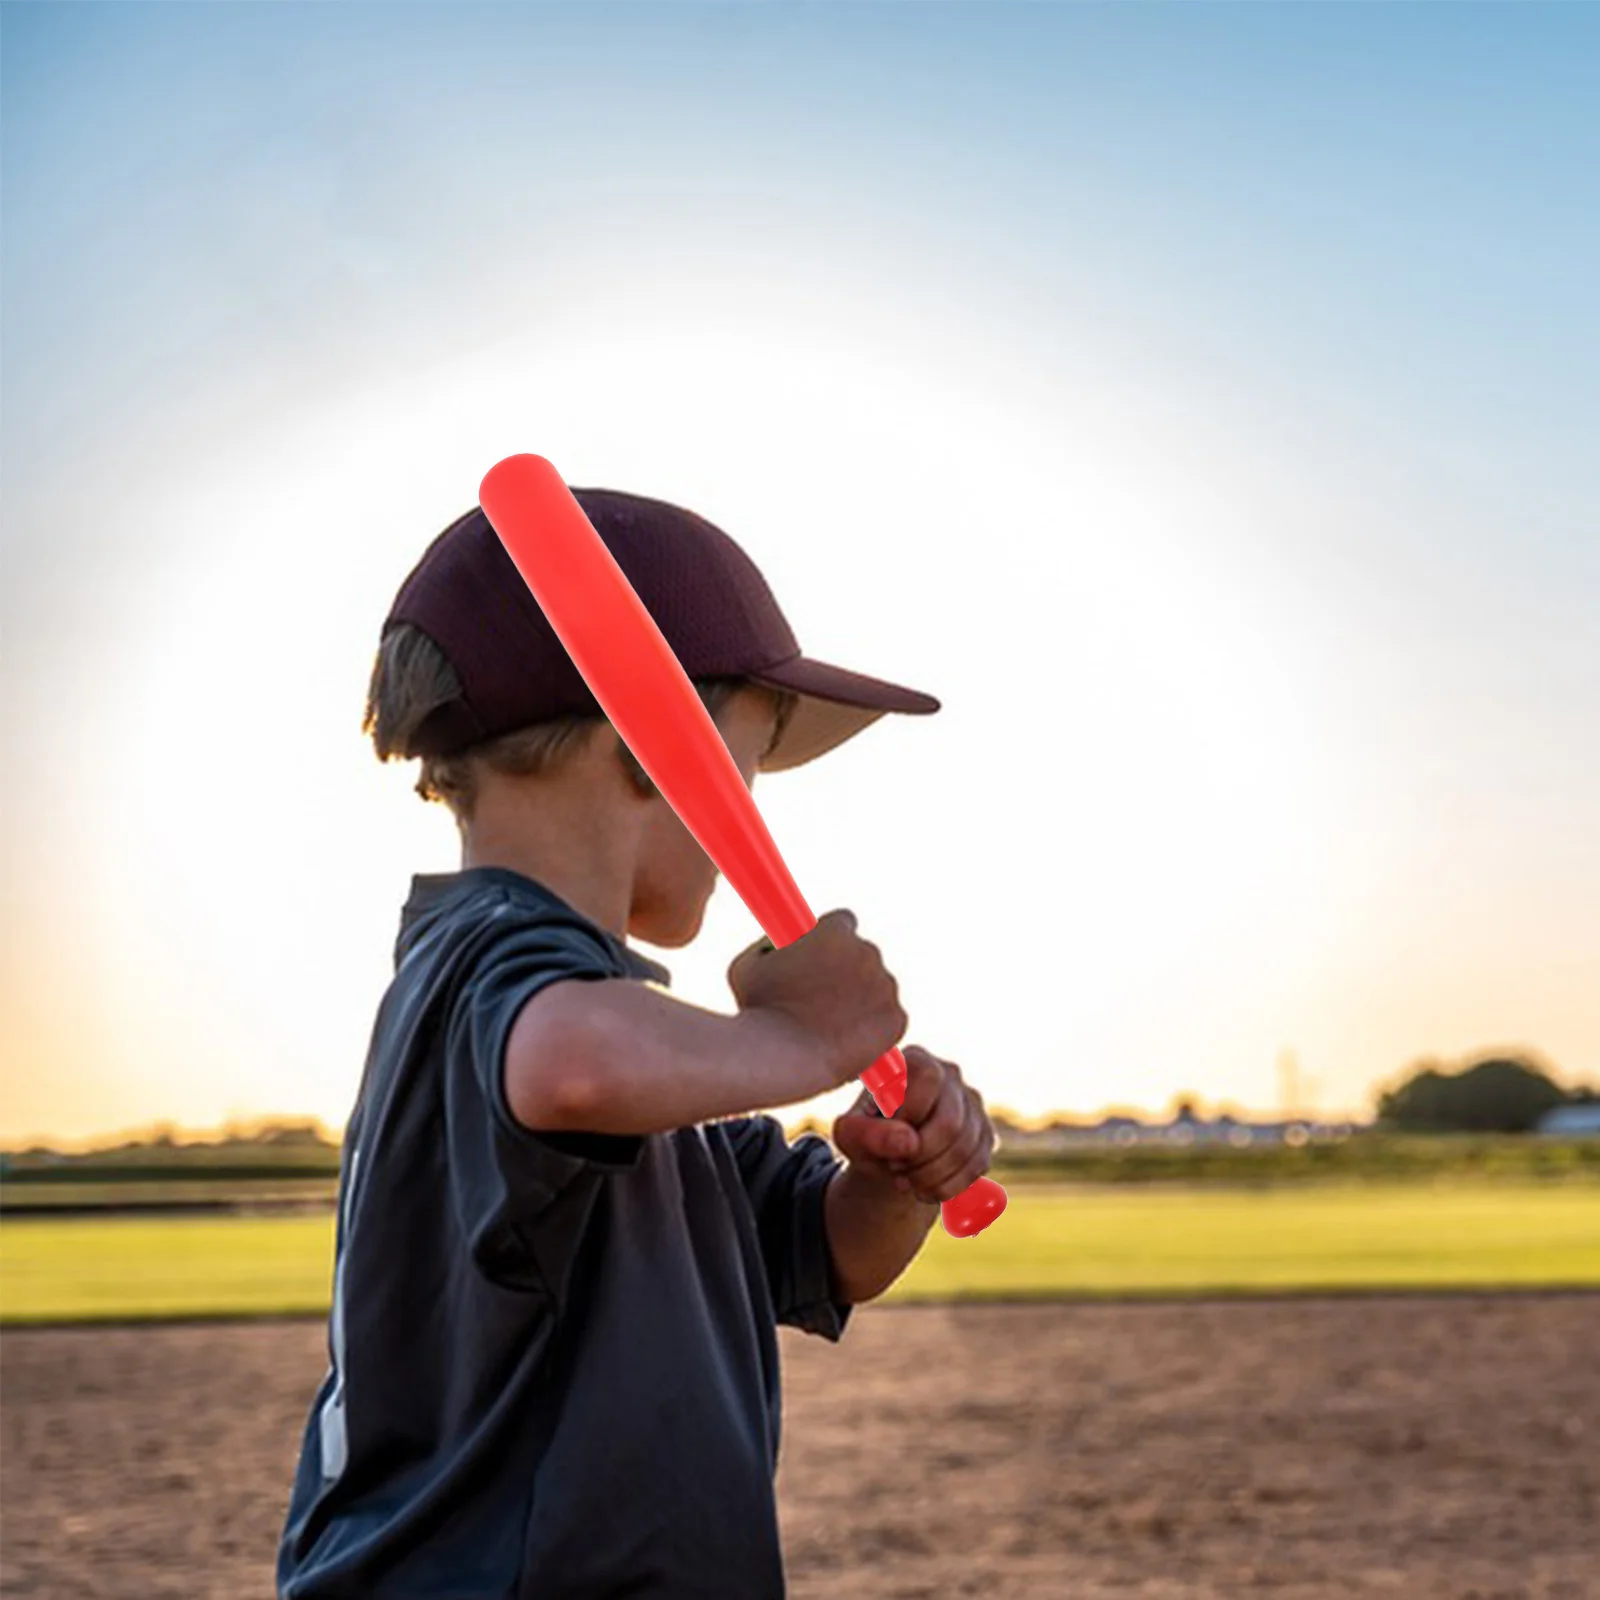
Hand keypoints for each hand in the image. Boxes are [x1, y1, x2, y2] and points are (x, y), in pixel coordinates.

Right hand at [727, 911, 907, 1090]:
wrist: (784, 1056)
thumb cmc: (758, 1010)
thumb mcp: (748, 965)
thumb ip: (769, 946)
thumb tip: (780, 940)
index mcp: (836, 930)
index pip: (842, 923)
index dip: (829, 940)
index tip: (820, 955)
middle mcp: (867, 951)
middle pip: (862, 954)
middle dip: (845, 971)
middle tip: (821, 998)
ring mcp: (885, 986)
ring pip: (876, 987)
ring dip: (859, 1000)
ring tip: (827, 1026)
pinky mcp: (896, 1018)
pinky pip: (888, 1018)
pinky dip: (873, 1028)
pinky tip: (846, 1039)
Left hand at [830, 1045, 995, 1204]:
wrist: (888, 1154)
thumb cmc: (866, 1135)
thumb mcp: (850, 1135)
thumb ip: (867, 1134)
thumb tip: (909, 1143)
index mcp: (916, 1059)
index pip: (927, 1078)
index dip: (907, 1116)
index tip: (883, 1139)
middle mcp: (951, 1074)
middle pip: (950, 1122)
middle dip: (920, 1158)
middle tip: (895, 1169)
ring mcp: (973, 1104)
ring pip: (965, 1148)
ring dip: (931, 1177)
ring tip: (905, 1182)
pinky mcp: (985, 1134)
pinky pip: (977, 1165)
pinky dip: (948, 1186)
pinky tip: (924, 1189)